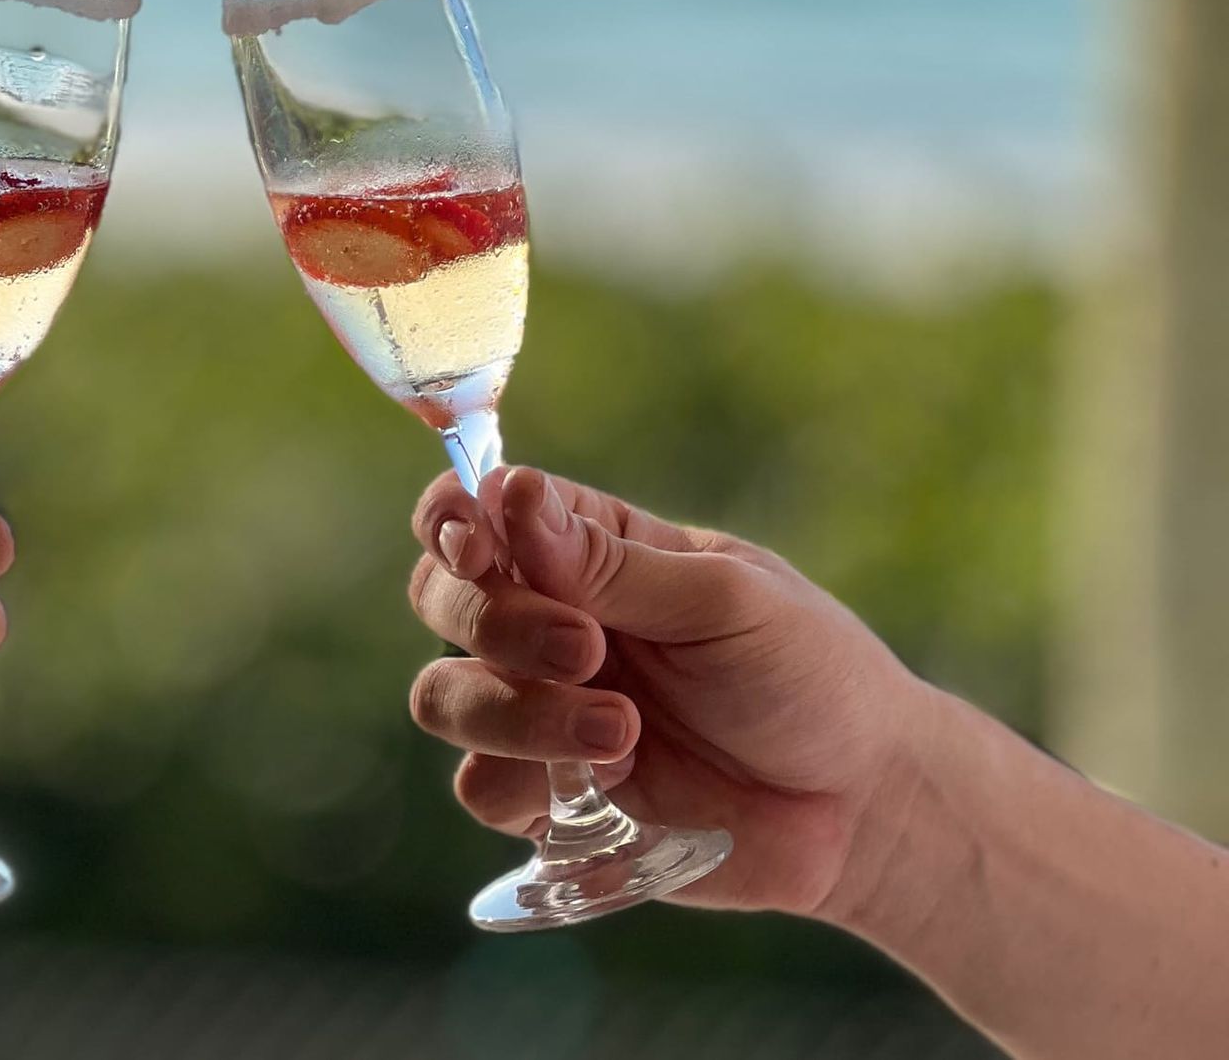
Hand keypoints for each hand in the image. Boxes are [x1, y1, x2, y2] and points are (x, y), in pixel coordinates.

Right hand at [406, 465, 932, 916]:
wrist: (862, 806)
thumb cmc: (809, 673)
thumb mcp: (728, 600)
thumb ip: (613, 561)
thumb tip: (509, 494)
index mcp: (585, 549)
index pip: (473, 511)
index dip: (451, 521)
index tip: (478, 545)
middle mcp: (546, 621)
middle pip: (438, 598)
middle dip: (495, 621)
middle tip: (588, 649)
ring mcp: (539, 710)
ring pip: (443, 697)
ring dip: (515, 713)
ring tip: (622, 734)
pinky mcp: (548, 797)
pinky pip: (481, 789)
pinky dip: (531, 786)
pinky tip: (615, 786)